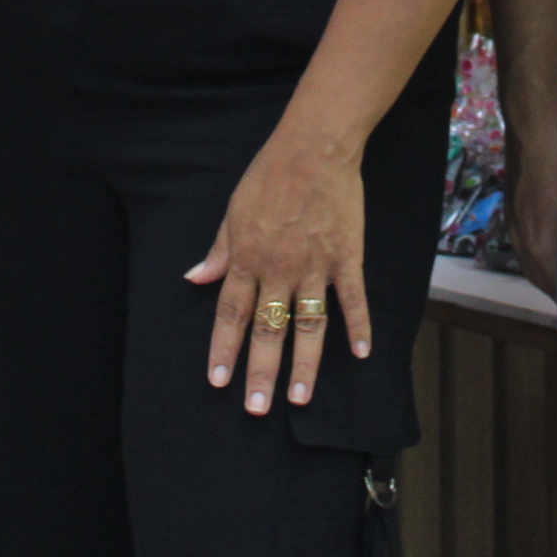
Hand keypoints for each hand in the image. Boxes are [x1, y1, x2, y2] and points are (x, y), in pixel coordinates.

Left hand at [190, 115, 367, 414]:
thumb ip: (219, 250)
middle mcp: (279, 268)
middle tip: (257, 408)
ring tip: (299, 398)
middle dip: (261, 372)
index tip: (218, 380)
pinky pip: (353, 299)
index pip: (231, 313)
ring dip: (304, 364)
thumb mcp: (233, 210)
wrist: (314, 147)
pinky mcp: (347, 257)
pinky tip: (362, 353)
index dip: (224, 348)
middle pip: (268, 329)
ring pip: (308, 325)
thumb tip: (195, 279)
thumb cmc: (269, 174)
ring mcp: (315, 266)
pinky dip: (359, 326)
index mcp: (247, 258)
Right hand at [498, 119, 556, 299]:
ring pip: (528, 260)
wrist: (533, 125)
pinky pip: (522, 244)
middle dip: (556, 290)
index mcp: (539, 239)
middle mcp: (521, 237)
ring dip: (545, 274)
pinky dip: (536, 256)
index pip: (552, 282)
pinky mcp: (512, 209)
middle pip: (537, 276)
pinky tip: (551, 252)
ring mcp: (513, 222)